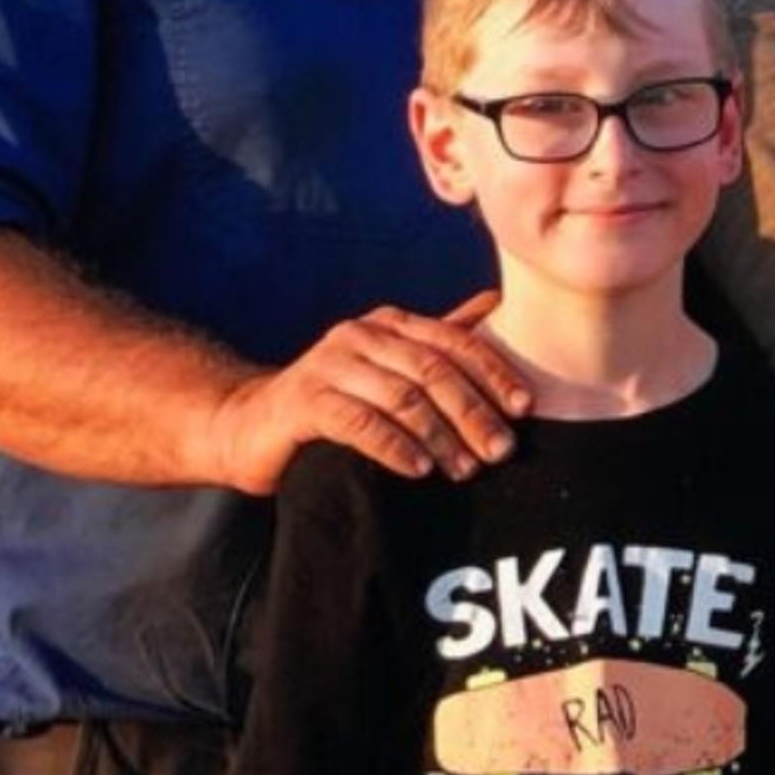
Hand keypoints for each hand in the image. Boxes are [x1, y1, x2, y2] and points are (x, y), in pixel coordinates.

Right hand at [200, 289, 530, 491]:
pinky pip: (358, 422)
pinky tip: (419, 470)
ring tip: (466, 469)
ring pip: (400, 397)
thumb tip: (497, 305)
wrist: (250, 425)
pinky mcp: (304, 400)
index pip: (454, 342)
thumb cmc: (333, 399)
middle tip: (501, 450)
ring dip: (440, 436)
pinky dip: (394, 446)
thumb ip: (440, 340)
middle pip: (432, 371)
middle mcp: (360, 335)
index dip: (493, 373)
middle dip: (473, 412)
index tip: (524, 409)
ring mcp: (329, 365)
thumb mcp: (390, 368)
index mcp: (390, 324)